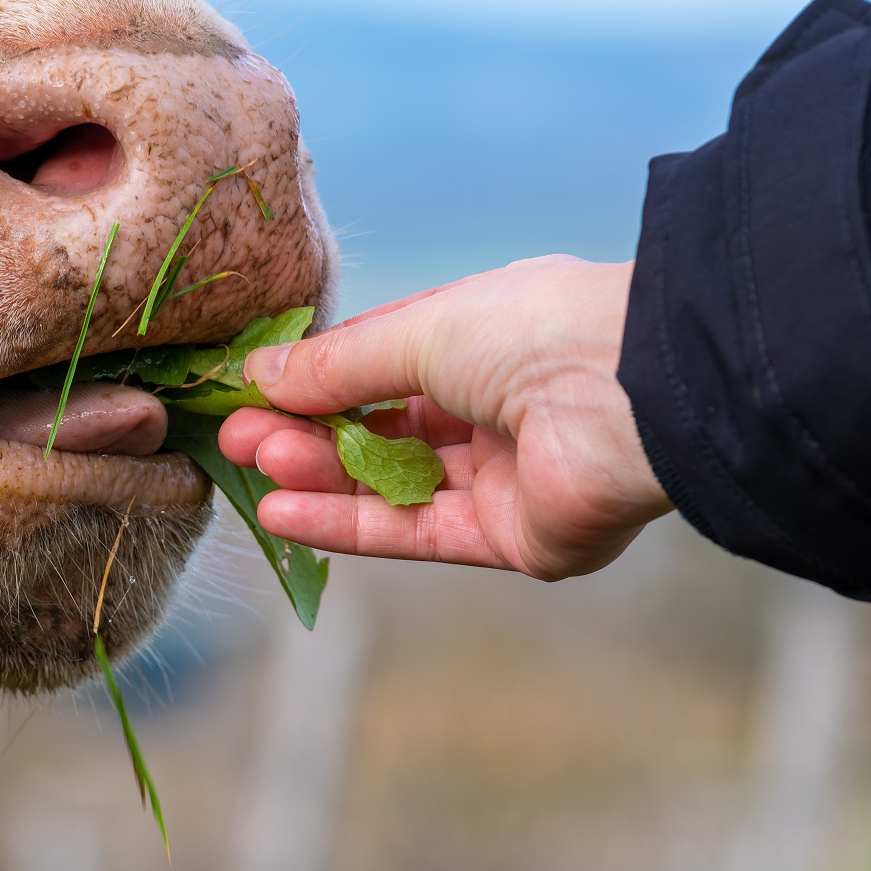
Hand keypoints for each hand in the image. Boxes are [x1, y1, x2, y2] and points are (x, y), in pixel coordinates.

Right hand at [219, 256, 671, 578]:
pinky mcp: (512, 540)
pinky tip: (285, 512)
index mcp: (484, 342)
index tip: (249, 393)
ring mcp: (505, 479)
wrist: (634, 395)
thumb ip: (337, 365)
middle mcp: (496, 410)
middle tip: (236, 436)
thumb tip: (261, 374)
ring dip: (318, 477)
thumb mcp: (418, 330)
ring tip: (252, 467)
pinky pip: (415, 532)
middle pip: (379, 432)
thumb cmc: (536, 331)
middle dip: (305, 433)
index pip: (382, 368)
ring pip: (391, 484)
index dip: (314, 384)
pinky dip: (347, 524)